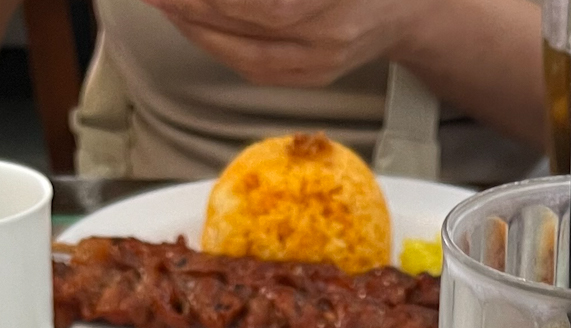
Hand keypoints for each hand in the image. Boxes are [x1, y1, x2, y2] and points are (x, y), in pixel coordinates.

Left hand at [141, 0, 416, 88]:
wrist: (410, 4)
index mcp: (335, 1)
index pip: (268, 4)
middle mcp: (330, 36)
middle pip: (245, 27)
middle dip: (191, 5)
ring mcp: (320, 63)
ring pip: (242, 54)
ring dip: (193, 26)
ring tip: (160, 1)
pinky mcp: (311, 77)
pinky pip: (251, 68)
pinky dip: (214, 43)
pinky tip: (190, 21)